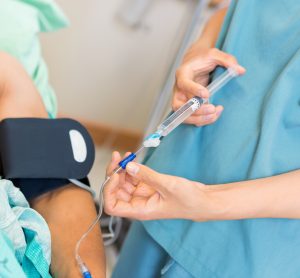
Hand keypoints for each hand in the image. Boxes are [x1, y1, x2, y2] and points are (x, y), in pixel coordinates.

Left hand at [104, 152, 220, 220]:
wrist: (202, 200)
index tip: (116, 174)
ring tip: (124, 155)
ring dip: (121, 168)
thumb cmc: (189, 201)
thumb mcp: (168, 186)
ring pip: (124, 182)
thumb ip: (147, 176)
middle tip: (117, 158)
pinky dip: (131, 167)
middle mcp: (138, 203)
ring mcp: (143, 194)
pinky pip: (134, 177)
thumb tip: (129, 166)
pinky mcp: (148, 186)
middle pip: (116, 191)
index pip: (112, 206)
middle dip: (114, 174)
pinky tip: (132, 158)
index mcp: (140, 210)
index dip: (109, 190)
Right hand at [173, 45, 245, 125]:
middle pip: (180, 105)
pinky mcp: (186, 107)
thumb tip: (240, 71)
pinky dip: (203, 120)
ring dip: (199, 119)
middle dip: (196, 110)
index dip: (194, 90)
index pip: (183, 84)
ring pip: (184, 116)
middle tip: (212, 109)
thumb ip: (227, 60)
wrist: (194, 64)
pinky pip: (191, 118)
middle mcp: (178, 89)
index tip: (207, 94)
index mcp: (182, 74)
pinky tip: (215, 114)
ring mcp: (181, 100)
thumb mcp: (214, 54)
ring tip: (215, 114)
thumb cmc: (202, 59)